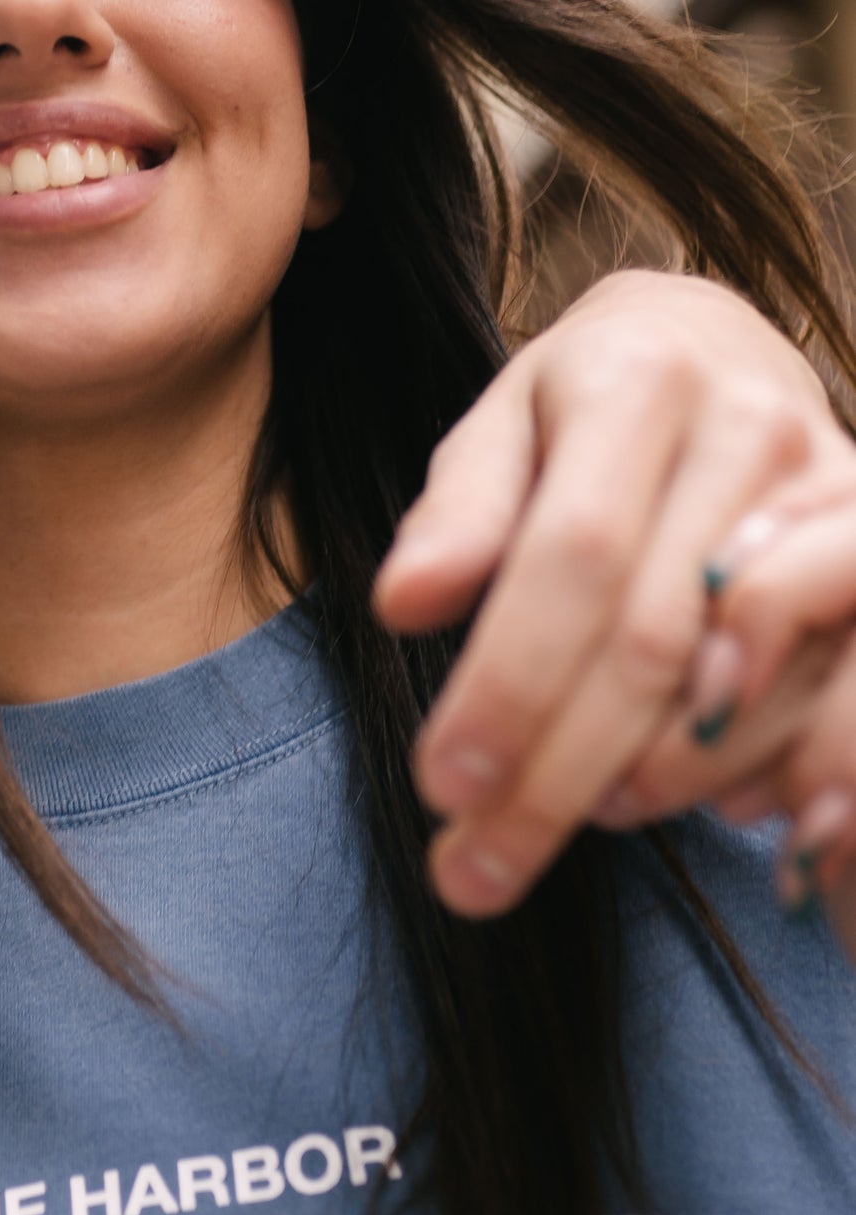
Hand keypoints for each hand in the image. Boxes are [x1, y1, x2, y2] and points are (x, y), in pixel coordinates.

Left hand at [373, 271, 855, 945]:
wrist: (717, 346)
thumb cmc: (583, 406)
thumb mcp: (500, 427)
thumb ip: (459, 514)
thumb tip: (403, 603)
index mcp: (639, 384)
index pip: (575, 555)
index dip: (511, 679)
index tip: (443, 784)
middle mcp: (753, 432)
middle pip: (652, 638)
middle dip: (556, 773)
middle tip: (474, 868)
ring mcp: (835, 498)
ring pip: (744, 682)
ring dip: (650, 782)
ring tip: (564, 824)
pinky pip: (828, 692)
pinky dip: (747, 768)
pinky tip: (669, 801)